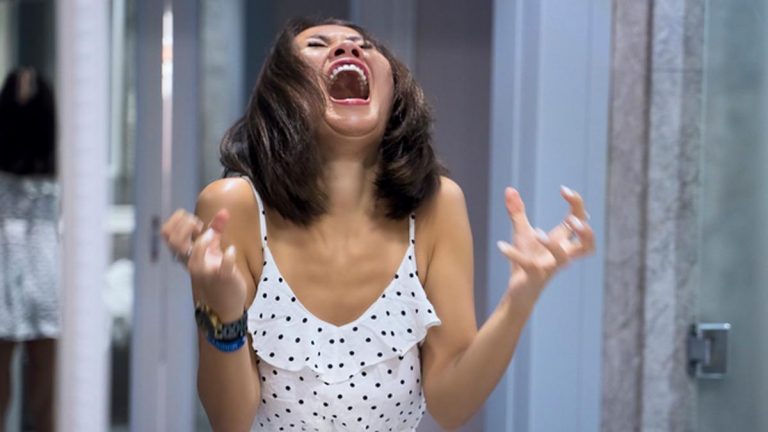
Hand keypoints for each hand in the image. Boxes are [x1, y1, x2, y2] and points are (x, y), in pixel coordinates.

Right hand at [162, 209, 246, 320]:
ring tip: (214, 236)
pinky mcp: (223, 278)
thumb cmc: (216, 274)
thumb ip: (216, 229)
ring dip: (205, 239)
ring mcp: (206, 271)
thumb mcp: (213, 250)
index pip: (167, 233)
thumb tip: (224, 211)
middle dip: (187, 225)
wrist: (224, 305)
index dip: (178, 221)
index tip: (195, 222)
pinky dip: (229, 254)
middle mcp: (192, 262)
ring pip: (195, 254)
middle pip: (174, 240)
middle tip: (201, 227)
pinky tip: (232, 251)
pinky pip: (224, 265)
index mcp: (186, 254)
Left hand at [496, 186, 594, 301]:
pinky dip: (514, 254)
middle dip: (585, 232)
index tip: (563, 190)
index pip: (580, 221)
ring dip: (553, 244)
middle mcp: (562, 255)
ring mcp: (549, 267)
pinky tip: (500, 245)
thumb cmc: (526, 261)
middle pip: (588, 245)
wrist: (518, 292)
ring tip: (537, 232)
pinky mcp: (534, 277)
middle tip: (573, 220)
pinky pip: (528, 266)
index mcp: (563, 242)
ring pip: (563, 258)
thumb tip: (509, 189)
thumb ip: (517, 212)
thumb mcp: (522, 233)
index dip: (577, 204)